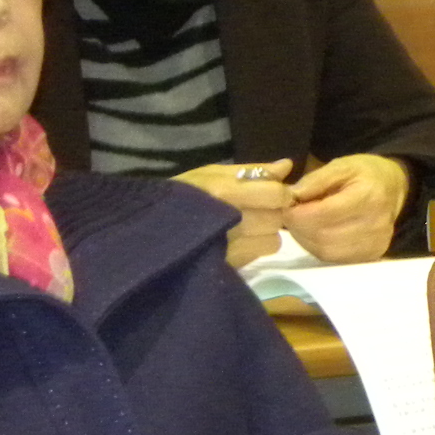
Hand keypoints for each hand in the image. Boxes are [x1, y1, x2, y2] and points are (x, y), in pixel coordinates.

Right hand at [172, 159, 295, 266]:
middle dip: (272, 212)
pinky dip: (254, 246)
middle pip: (277, 218)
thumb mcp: (210, 173)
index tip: (270, 192)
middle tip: (255, 208)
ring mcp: (228, 249)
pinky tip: (237, 240)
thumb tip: (286, 166)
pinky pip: (259, 254)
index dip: (278, 193)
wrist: (148, 231)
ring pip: (273, 240)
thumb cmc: (182, 194)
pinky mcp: (228, 267)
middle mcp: (229, 222)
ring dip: (265, 232)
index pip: (276, 195)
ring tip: (244, 225)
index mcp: (223, 193)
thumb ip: (251, 170)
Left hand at [286, 153, 410, 263]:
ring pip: (326, 251)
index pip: (325, 213)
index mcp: (370, 196)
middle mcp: (376, 224)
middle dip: (299, 228)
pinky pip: (334, 259)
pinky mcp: (371, 255)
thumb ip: (315, 180)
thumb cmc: (365, 174)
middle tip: (290, 215)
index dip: (299, 214)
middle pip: (324, 236)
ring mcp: (375, 243)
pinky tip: (315, 234)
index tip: (286, 206)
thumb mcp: (341, 165)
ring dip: (305, 240)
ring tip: (301, 224)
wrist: (393, 188)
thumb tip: (290, 196)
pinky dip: (318, 247)